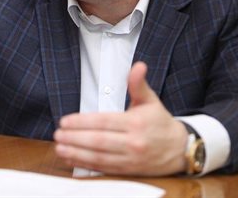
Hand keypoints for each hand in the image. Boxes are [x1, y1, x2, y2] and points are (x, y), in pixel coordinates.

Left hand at [53, 61, 188, 175]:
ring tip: (59, 147)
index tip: (66, 121)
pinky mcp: (129, 171)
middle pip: (98, 141)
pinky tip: (72, 159)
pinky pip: (104, 168)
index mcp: (136, 123)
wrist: (180, 149)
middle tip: (58, 134)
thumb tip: (138, 66)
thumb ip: (138, 84)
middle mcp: (133, 142)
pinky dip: (86, 165)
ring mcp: (131, 159)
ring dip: (76, 153)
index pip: (104, 122)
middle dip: (75, 138)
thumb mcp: (150, 100)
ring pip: (99, 157)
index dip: (82, 122)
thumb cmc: (160, 122)